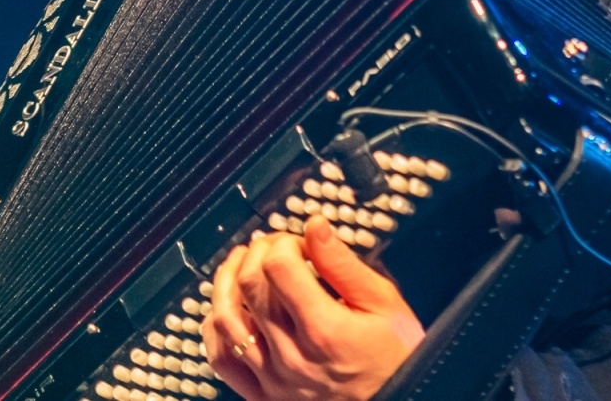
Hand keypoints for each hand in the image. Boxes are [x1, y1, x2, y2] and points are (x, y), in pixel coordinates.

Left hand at [203, 215, 423, 400]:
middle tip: (275, 247)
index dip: (284, 242)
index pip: (278, 267)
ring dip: (227, 282)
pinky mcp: (263, 395)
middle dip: (258, 253)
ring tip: (241, 264)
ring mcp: (273, 379)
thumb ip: (343, 265)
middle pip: (249, 286)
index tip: (299, 242)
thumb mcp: (383, 303)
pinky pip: (222, 358)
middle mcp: (292, 356)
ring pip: (226, 319)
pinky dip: (215, 328)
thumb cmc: (394, 357)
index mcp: (324, 330)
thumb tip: (314, 228)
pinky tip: (225, 309)